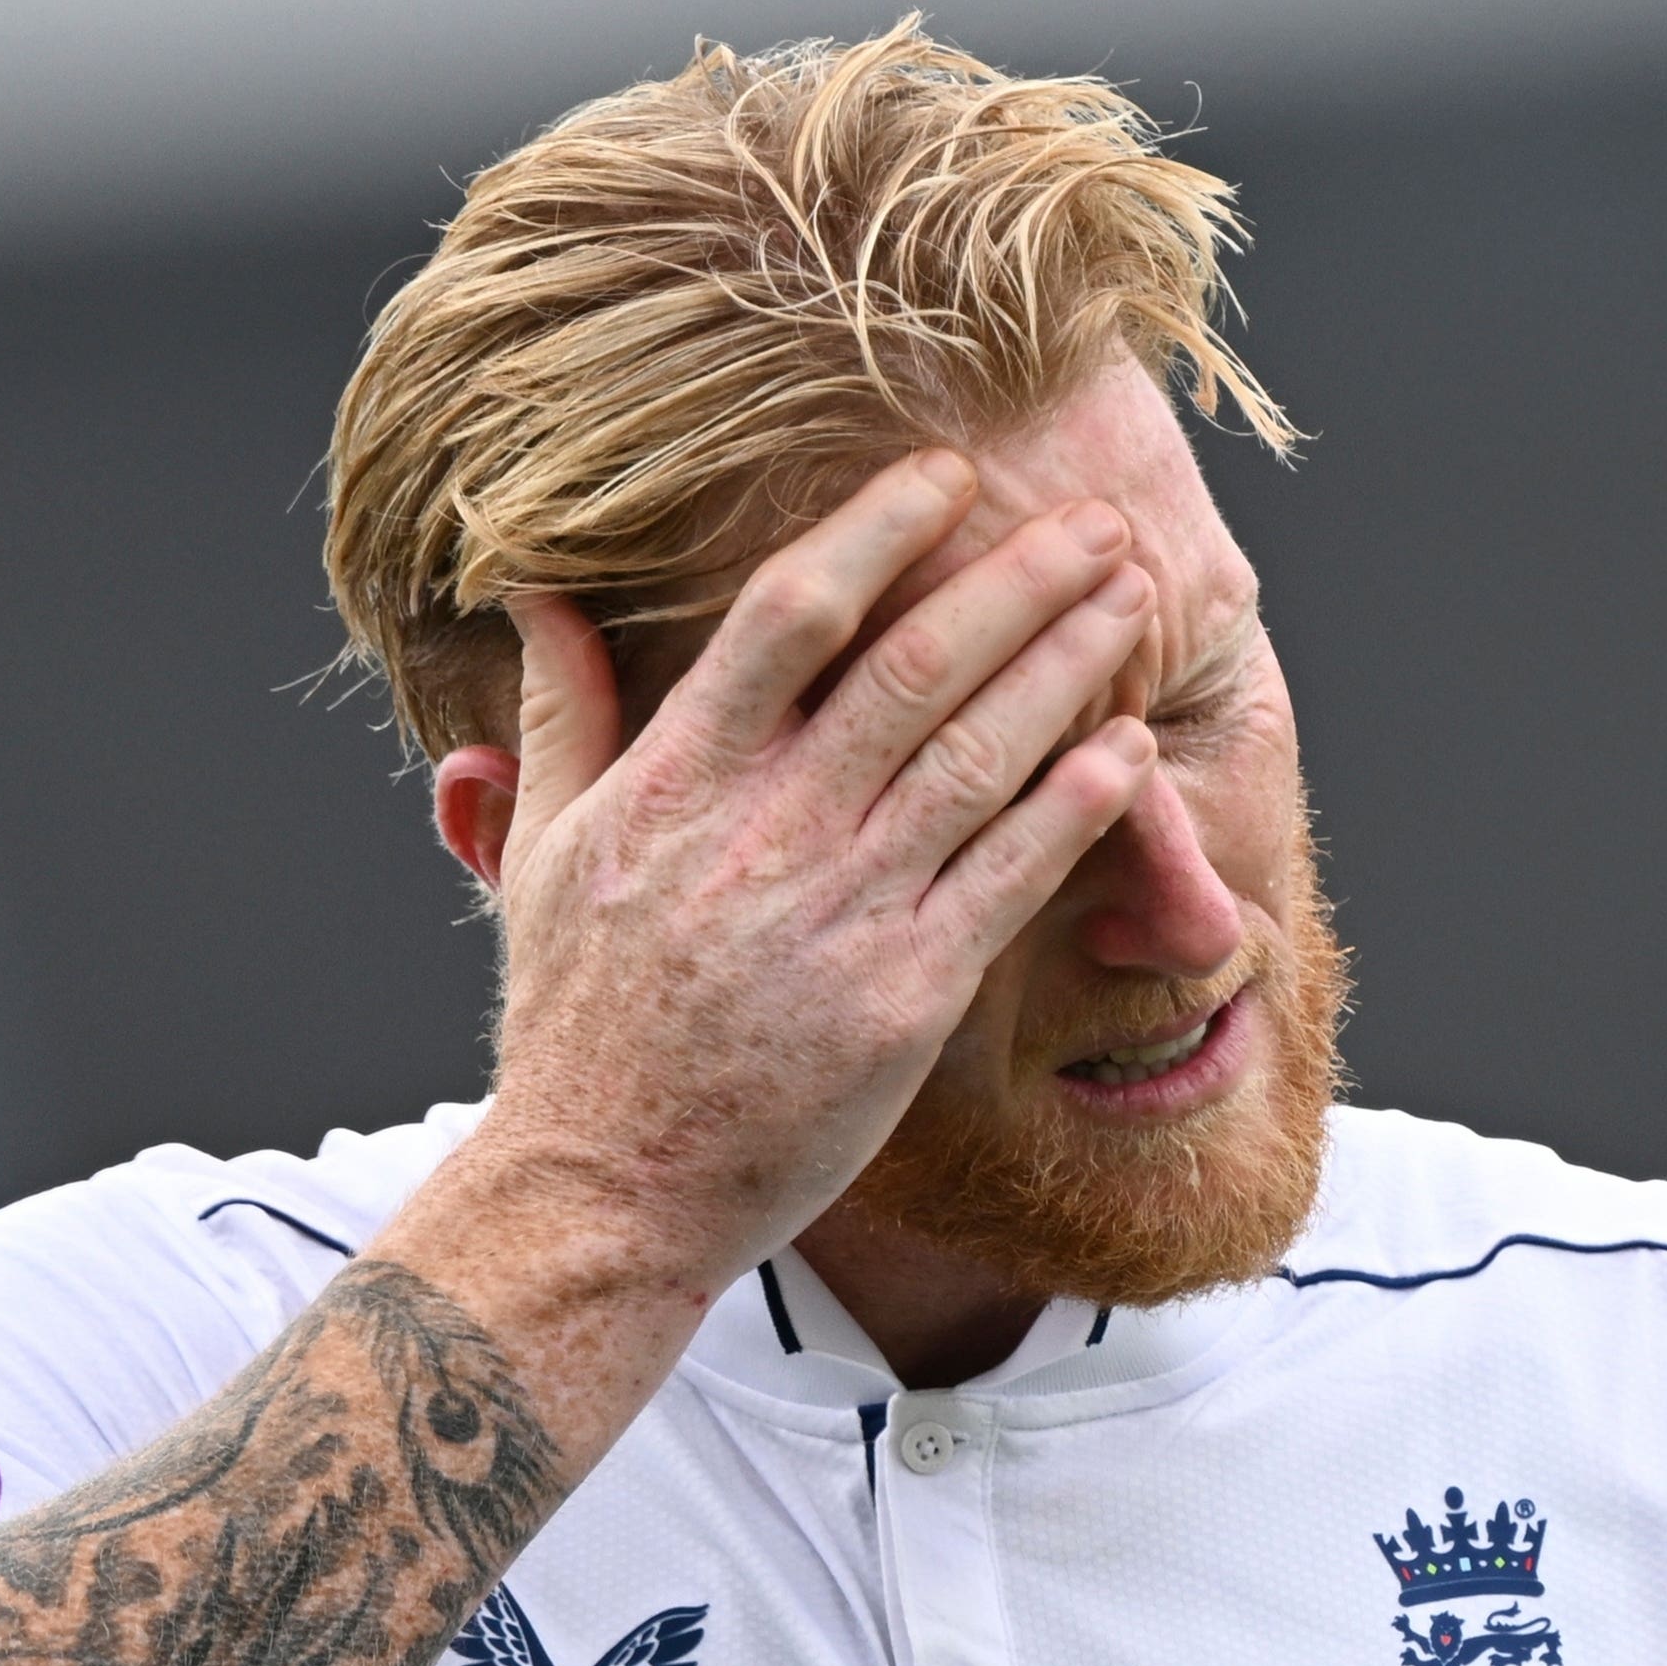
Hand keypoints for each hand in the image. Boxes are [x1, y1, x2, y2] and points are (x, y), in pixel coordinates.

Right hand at [453, 449, 1160, 1289]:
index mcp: (675, 782)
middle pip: (909, 669)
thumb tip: (535, 591)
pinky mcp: (903, 997)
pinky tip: (1130, 748)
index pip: (785, 617)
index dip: (874, 533)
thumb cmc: (576, 1021)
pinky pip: (1007, 878)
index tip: (943, 478)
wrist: (606, 1187)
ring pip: (974, 758)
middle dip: (1015, 582)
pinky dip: (1077, 806)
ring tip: (1131, 596)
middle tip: (1096, 519)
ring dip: (1065, 666)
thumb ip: (560, 713)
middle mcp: (763, 833)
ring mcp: (839, 914)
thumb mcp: (538, 851)